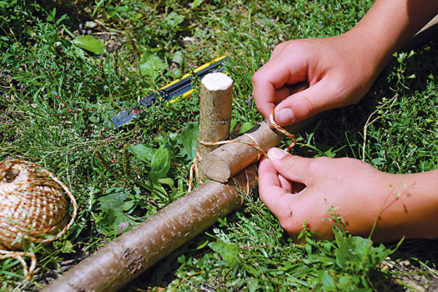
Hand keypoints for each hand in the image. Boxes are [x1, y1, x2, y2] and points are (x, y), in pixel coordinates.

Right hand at [252, 34, 381, 125]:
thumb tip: (277, 120)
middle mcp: (283, 53)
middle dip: (277, 106)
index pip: (261, 82)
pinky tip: (309, 95)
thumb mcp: (334, 92)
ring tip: (312, 100)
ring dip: (285, 103)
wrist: (367, 49)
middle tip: (303, 113)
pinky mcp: (287, 65)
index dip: (265, 106)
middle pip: (264, 86)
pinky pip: (278, 88)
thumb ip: (304, 106)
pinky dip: (290, 98)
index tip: (280, 124)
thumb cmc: (356, 68)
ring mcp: (283, 58)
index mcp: (293, 56)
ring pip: (270, 89)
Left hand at [258, 148, 437, 241]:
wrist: (393, 206)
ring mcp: (314, 237)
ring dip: (294, 187)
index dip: (266, 171)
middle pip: (279, 202)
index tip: (269, 156)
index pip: (267, 193)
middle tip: (285, 158)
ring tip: (301, 167)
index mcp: (291, 219)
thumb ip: (290, 164)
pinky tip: (314, 182)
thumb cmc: (354, 186)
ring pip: (294, 208)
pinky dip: (306, 198)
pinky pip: (308, 215)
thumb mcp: (317, 169)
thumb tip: (273, 157)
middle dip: (280, 178)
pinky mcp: (328, 235)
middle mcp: (299, 233)